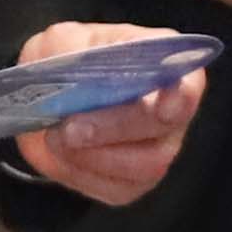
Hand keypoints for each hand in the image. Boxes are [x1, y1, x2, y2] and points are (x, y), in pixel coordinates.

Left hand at [6, 21, 204, 207]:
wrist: (44, 101)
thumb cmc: (66, 63)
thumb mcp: (61, 42)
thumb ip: (73, 50)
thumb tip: (81, 70)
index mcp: (164, 63)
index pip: (188, 81)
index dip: (179, 97)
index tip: (161, 107)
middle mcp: (172, 108)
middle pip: (163, 128)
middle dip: (115, 128)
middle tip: (70, 128)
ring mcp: (157, 149)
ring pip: (144, 166)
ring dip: (92, 155)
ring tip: (56, 137)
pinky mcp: (133, 182)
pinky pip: (115, 188)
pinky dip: (80, 173)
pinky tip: (62, 154)